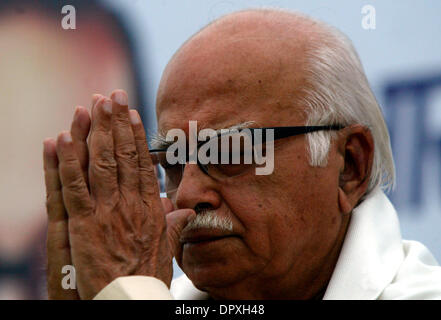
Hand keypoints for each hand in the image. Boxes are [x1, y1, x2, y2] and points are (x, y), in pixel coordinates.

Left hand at [52, 90, 194, 298]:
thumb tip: (188, 211)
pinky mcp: (84, 224)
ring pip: (100, 164)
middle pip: (122, 156)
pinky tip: (63, 139)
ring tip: (92, 105)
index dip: (135, 137)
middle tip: (112, 96)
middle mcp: (130, 204)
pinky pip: (75, 187)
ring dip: (95, 132)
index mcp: (149, 208)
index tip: (131, 115)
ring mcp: (107, 212)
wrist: (131, 299)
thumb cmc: (148, 275)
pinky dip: (68, 161)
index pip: (142, 164)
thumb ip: (175, 225)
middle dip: (116, 123)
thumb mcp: (167, 247)